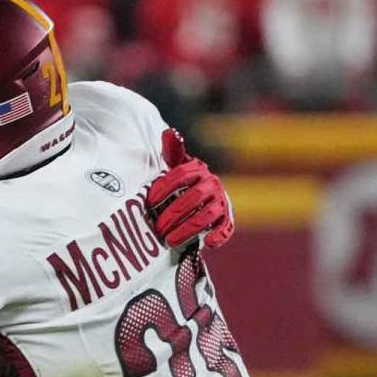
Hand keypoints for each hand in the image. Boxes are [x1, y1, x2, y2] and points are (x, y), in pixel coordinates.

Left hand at [146, 129, 233, 248]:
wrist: (204, 200)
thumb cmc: (184, 184)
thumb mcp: (176, 168)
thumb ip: (173, 153)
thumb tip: (170, 132)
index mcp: (198, 170)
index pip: (181, 175)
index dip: (164, 188)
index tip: (149, 202)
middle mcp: (212, 184)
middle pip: (193, 198)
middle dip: (173, 214)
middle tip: (157, 228)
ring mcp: (221, 202)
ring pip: (206, 215)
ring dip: (187, 229)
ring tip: (169, 241)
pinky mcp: (227, 220)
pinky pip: (225, 228)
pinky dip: (217, 236)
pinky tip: (205, 243)